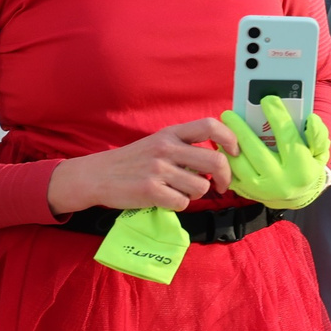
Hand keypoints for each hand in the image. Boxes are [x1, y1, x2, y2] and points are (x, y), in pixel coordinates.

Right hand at [48, 118, 238, 214]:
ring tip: (181, 191)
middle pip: (215, 161)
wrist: (96, 175)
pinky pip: (182, 202)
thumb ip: (185, 146)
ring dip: (197, 193)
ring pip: (201, 186)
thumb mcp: (158, 143)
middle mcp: (166, 148)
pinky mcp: (150, 191)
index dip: (230, 139)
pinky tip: (166, 199)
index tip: (234, 152)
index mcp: (171, 134)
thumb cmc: (133, 161)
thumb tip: (221, 159)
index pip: (210, 126)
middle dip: (226, 178)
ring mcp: (158, 170)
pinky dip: (179, 204)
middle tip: (223, 186)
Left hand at [218, 96, 330, 211]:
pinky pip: (231, 174)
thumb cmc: (308, 167)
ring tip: (224, 128)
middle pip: (257, 151)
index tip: (268, 99)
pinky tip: (222, 144)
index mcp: (301, 169)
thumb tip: (311, 119)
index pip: (288, 139)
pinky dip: (225, 158)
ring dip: (228, 145)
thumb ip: (317, 135)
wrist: (298, 196)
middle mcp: (281, 181)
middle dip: (241, 130)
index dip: (277, 117)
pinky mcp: (248, 192)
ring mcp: (262, 189)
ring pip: (239, 164)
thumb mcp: (319, 152)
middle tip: (230, 114)